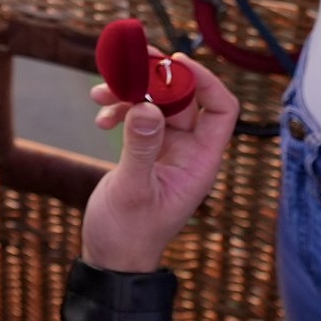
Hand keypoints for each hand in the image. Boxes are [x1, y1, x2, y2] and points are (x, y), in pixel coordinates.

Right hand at [80, 58, 239, 272]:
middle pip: (183, 98)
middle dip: (155, 79)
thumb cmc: (128, 235)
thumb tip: (147, 107)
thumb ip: (140, 149)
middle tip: (128, 62)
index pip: (221, 110)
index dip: (205, 81)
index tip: (175, 63)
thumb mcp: (133, 191)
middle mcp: (189, 152)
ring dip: (129, 93)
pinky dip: (119, 110)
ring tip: (99, 92)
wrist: (110, 259)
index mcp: (201, 162)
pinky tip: (99, 118)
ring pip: (156, 104)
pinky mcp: (145, 151)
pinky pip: (138, 117)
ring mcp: (167, 150)